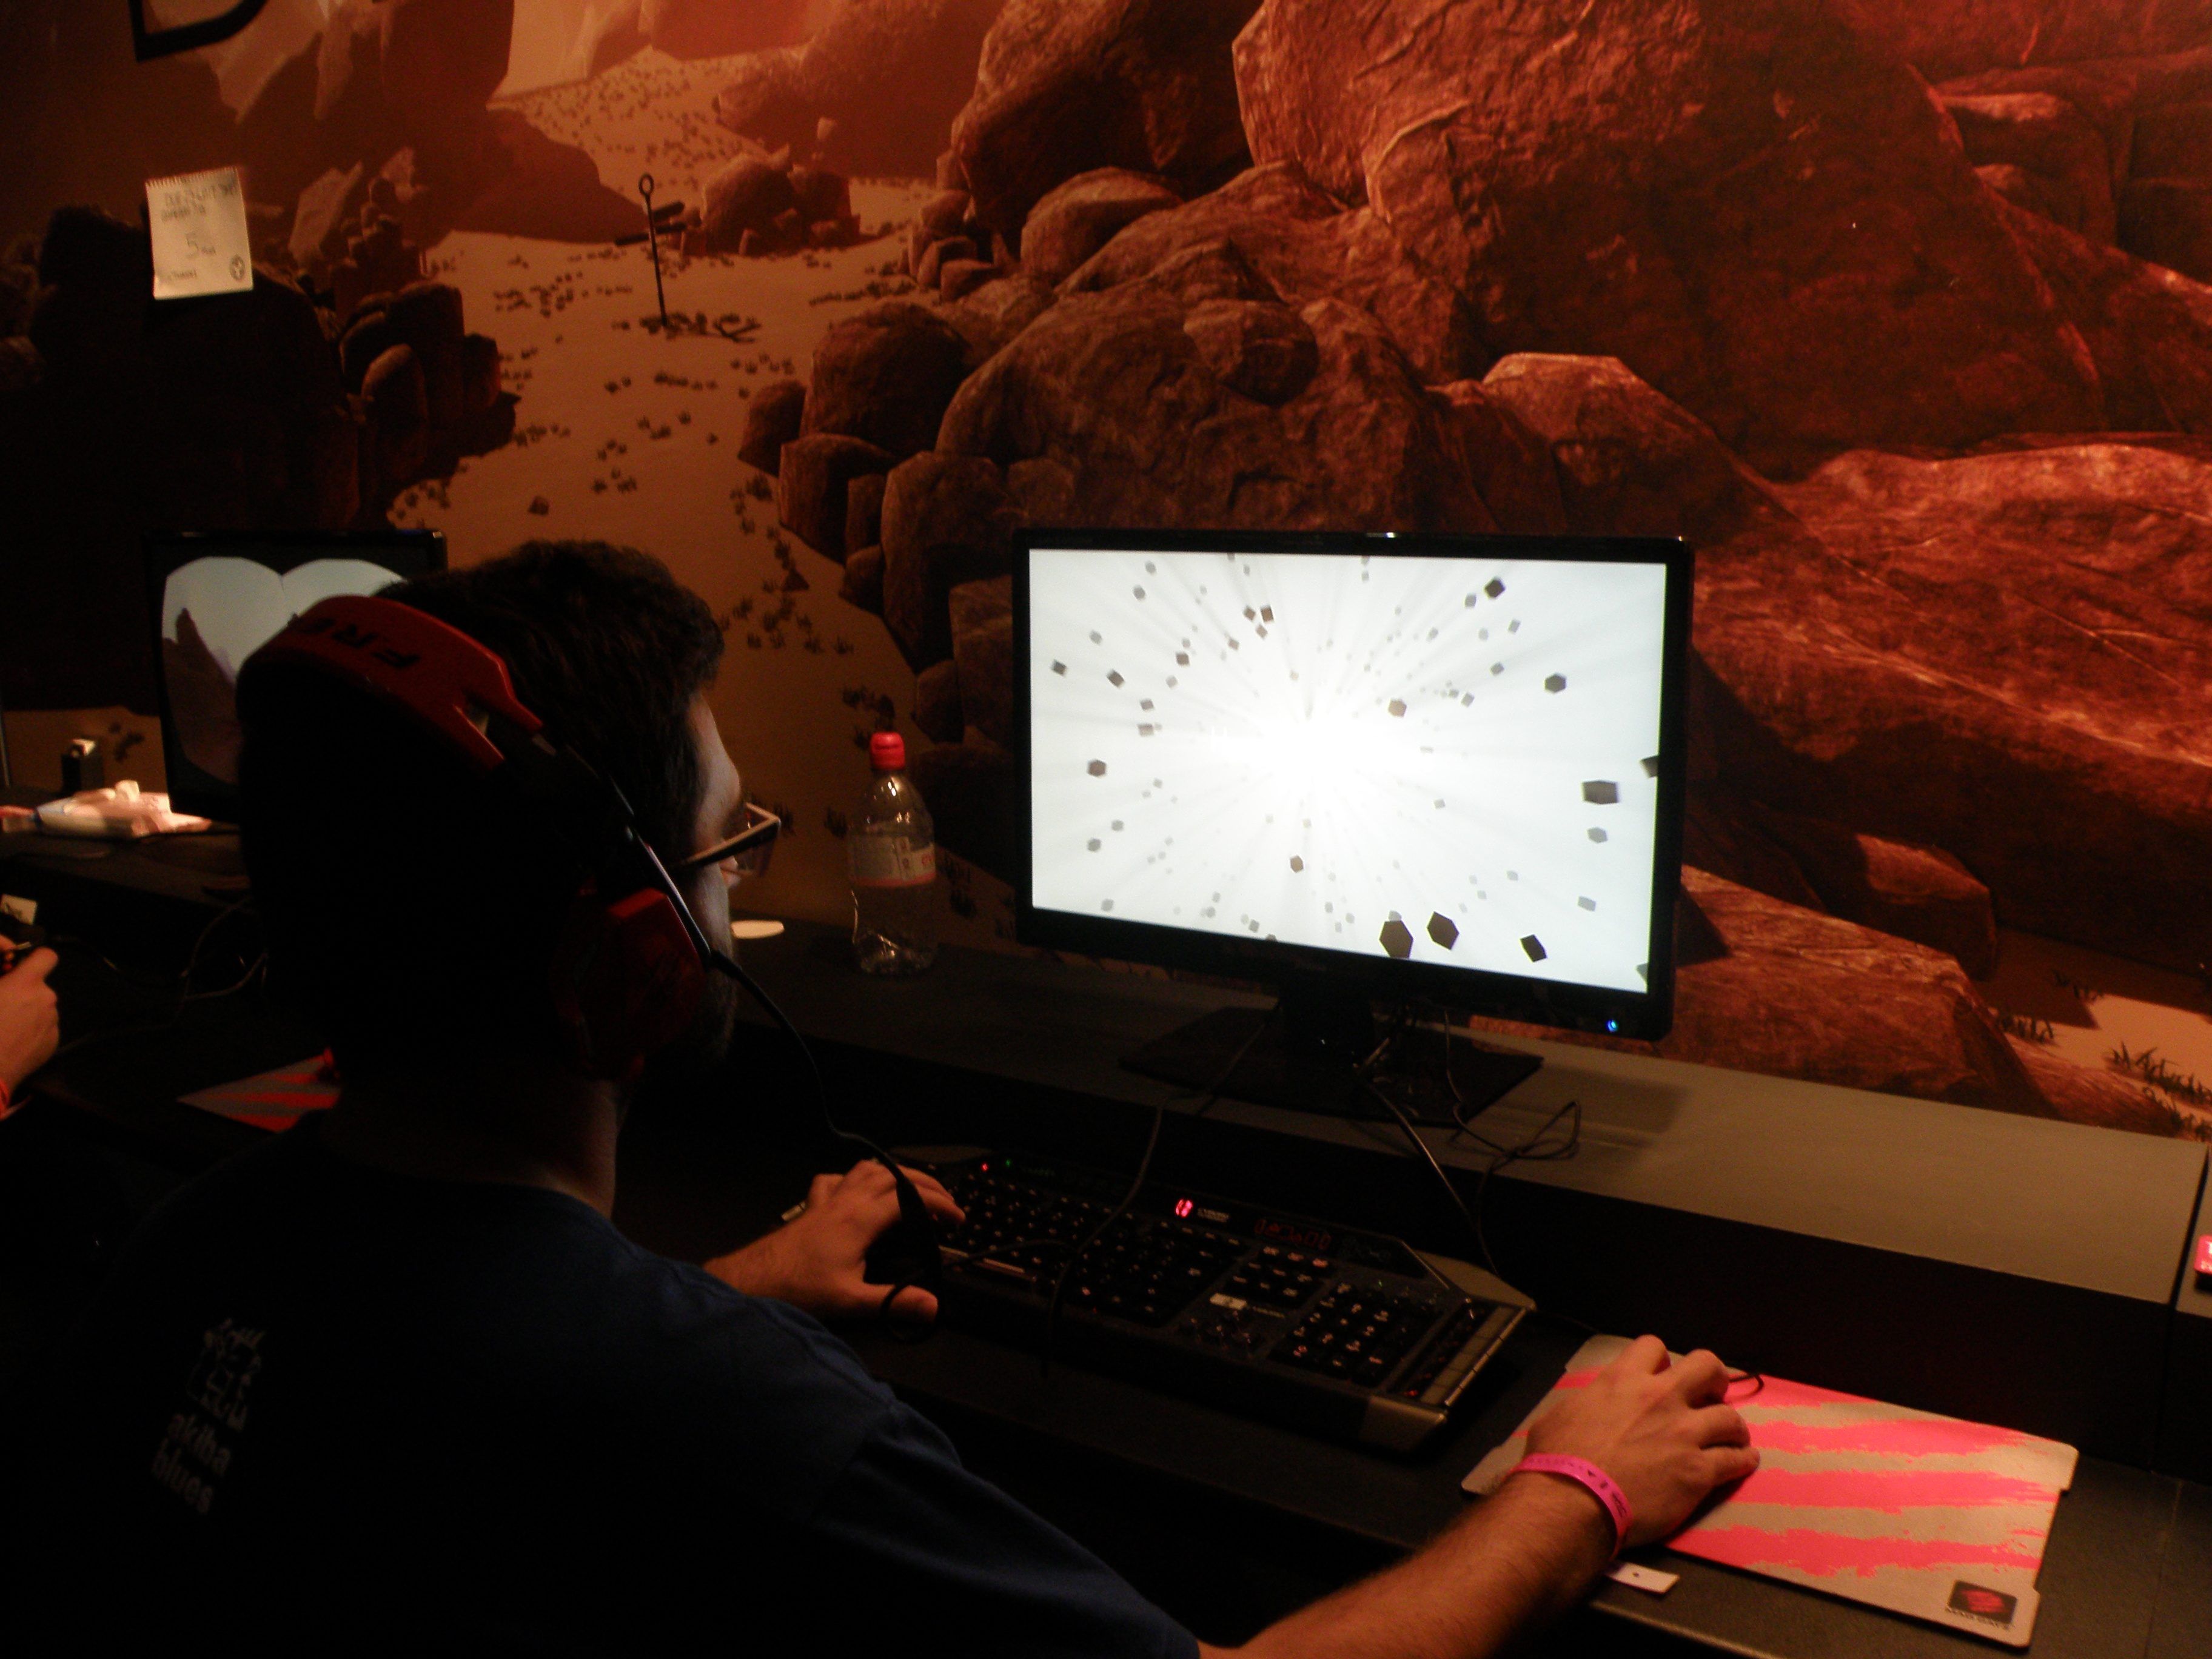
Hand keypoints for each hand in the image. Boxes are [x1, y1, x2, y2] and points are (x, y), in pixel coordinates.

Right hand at [0, 948, 59, 1093]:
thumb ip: (1, 982)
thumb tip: (4, 980)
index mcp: (25, 984)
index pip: (46, 956)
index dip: (35, 959)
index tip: (21, 967)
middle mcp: (45, 1000)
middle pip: (40, 987)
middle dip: (24, 991)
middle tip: (2, 1004)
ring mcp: (52, 1022)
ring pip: (42, 1009)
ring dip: (28, 1012)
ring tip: (4, 1027)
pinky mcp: (53, 1043)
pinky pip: (44, 1029)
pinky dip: (32, 1031)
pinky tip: (12, 1042)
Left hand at [707, 1161, 964, 1325]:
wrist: (752, 1280)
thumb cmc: (798, 1288)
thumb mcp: (851, 1300)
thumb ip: (893, 1302)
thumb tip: (931, 1306)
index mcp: (861, 1219)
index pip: (911, 1198)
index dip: (940, 1205)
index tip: (956, 1219)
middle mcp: (846, 1201)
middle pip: (894, 1174)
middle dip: (925, 1183)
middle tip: (944, 1201)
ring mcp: (827, 1201)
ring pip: (866, 1169)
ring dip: (894, 1173)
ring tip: (911, 1187)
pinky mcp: (811, 1207)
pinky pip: (835, 1179)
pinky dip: (853, 1178)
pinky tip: (856, 1189)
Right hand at [1522, 1336, 1757, 1546]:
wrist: (1573, 1502)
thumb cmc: (1558, 1460)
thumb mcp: (1564, 1414)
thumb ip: (1590, 1402)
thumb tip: (1594, 1408)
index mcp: (1623, 1381)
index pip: (1653, 1347)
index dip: (1660, 1361)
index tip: (1661, 1378)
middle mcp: (1660, 1399)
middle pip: (1708, 1366)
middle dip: (1713, 1379)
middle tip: (1708, 1397)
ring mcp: (1684, 1434)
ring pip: (1730, 1417)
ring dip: (1732, 1426)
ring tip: (1731, 1437)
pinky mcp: (1699, 1471)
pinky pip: (1736, 1459)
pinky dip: (1742, 1459)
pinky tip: (1742, 1462)